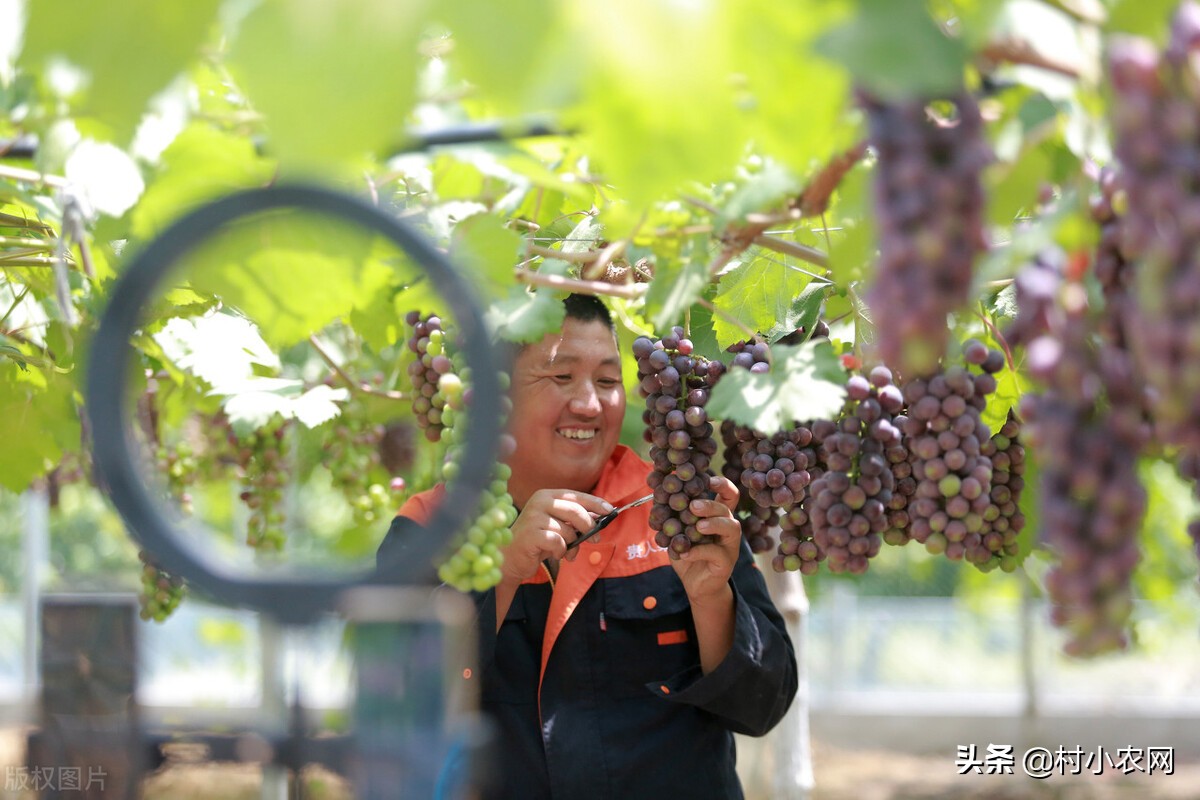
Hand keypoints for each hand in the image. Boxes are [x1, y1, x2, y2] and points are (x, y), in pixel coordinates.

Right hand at [500, 489, 613, 582]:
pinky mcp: (531, 534)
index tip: (611, 511)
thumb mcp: (558, 526)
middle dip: (589, 526)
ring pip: (567, 530)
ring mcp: (534, 517)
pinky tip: (555, 554)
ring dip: (572, 545)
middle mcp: (539, 502)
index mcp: (547, 495)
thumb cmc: (538, 540)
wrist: (511, 557)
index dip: (595, 503)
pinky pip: (558, 543)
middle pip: (575, 511)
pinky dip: (560, 551)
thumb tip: (601, 516)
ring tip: (567, 552)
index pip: (576, 496)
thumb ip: (575, 520)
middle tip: (595, 539)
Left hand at [671, 475, 741, 605]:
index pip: (729, 495)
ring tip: (697, 526)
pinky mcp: (726, 563)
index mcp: (718, 516)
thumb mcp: (677, 532)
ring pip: (731, 528)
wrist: (696, 585)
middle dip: (710, 504)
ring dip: (714, 523)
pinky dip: (698, 551)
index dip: (722, 484)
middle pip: (726, 508)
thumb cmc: (688, 554)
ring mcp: (730, 545)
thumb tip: (657, 494)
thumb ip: (672, 516)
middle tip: (692, 505)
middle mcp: (728, 528)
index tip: (708, 479)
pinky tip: (684, 552)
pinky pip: (716, 553)